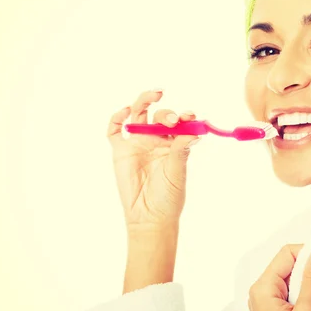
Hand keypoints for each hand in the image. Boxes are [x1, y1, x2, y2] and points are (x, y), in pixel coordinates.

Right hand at [107, 90, 200, 231]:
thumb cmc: (168, 196)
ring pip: (138, 114)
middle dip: (167, 113)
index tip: (191, 116)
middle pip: (159, 115)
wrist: (149, 216)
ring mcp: (137, 143)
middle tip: (173, 120)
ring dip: (145, 100)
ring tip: (155, 95)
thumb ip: (181, 150)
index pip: (179, 123)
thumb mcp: (178, 172)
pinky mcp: (120, 151)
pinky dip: (118, 117)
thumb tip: (195, 131)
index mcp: (173, 143)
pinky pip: (115, 130)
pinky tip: (126, 111)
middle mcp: (155, 140)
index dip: (184, 116)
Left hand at [248, 239, 310, 310]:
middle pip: (287, 264)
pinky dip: (305, 290)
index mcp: (262, 288)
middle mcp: (260, 291)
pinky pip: (290, 291)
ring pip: (290, 277)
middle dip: (309, 266)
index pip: (286, 254)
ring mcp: (266, 302)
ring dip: (309, 279)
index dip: (308, 252)